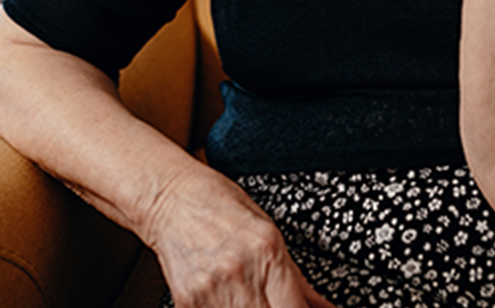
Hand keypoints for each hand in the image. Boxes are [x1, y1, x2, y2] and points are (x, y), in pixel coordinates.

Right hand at [143, 171, 334, 307]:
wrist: (171, 197)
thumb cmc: (219, 205)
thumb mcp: (268, 231)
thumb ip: (298, 277)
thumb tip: (324, 306)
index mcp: (267, 251)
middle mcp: (240, 272)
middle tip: (274, 301)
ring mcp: (211, 289)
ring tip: (246, 296)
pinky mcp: (187, 301)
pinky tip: (225, 299)